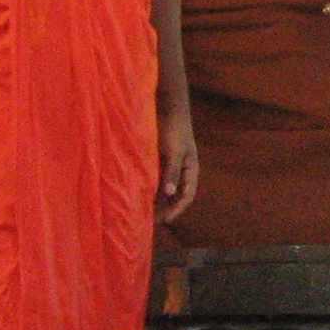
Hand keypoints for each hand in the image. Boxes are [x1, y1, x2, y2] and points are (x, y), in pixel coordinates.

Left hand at [156, 98, 199, 222]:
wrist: (167, 108)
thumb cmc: (175, 129)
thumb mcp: (174, 152)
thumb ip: (172, 172)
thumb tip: (170, 194)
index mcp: (191, 170)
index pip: (187, 195)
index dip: (177, 209)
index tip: (165, 220)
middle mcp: (181, 170)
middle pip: (175, 195)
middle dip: (165, 208)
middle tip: (151, 221)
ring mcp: (170, 165)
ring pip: (164, 188)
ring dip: (156, 200)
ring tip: (144, 212)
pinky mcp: (159, 160)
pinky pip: (155, 179)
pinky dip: (149, 188)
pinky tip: (139, 194)